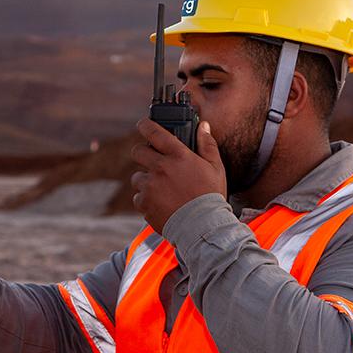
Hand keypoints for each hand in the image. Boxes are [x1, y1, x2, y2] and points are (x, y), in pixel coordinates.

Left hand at [130, 118, 225, 232]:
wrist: (203, 228)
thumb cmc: (211, 197)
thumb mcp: (215, 168)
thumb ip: (207, 145)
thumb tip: (203, 126)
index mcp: (178, 156)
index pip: (154, 132)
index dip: (145, 125)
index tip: (142, 124)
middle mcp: (161, 168)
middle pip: (138, 152)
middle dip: (143, 154)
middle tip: (152, 161)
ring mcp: (150, 186)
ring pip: (137, 177)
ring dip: (146, 181)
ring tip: (162, 190)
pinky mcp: (144, 203)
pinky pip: (138, 197)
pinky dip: (146, 200)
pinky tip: (161, 204)